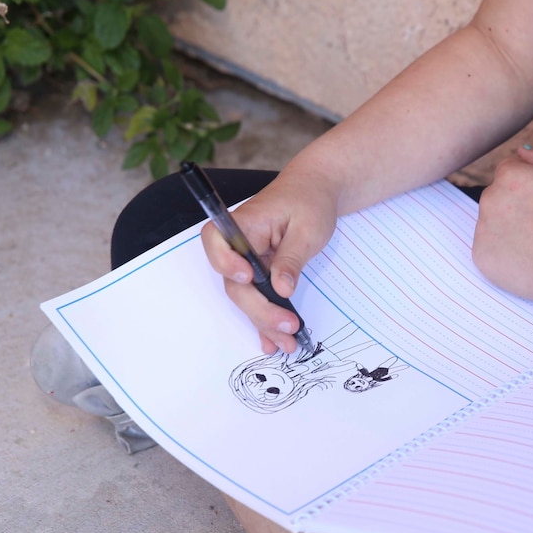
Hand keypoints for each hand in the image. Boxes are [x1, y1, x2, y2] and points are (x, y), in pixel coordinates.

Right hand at [201, 168, 338, 353]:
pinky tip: (275, 339)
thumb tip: (280, 289)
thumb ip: (291, 259)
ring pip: (246, 296)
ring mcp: (247, 259)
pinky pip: (257, 296)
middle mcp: (239, 243)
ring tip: (288, 343)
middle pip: (235, 282)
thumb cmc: (310, 201)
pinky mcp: (258, 271)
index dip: (226, 263)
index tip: (247, 277)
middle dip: (259, 309)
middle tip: (288, 326)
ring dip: (264, 322)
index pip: (217, 242)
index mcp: (244, 222)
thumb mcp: (307, 228)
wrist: (316, 190)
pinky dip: (266, 318)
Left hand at [473, 146, 532, 303]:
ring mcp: (481, 228)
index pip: (508, 169)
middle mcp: (488, 198)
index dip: (528, 184)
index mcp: (509, 175)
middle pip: (496, 195)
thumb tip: (520, 151)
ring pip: (490, 221)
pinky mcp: (479, 255)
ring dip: (506, 226)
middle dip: (513, 204)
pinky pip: (488, 247)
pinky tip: (524, 256)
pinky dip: (502, 251)